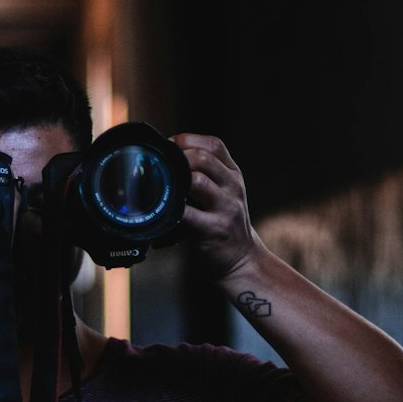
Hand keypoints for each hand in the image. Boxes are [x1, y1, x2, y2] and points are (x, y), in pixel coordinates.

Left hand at [170, 133, 260, 285]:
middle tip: (159, 169)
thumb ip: (204, 176)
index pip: (213, 145)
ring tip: (160, 188)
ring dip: (174, 182)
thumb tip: (165, 159)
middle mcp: (232, 187)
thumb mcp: (223, 194)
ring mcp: (226, 207)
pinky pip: (187, 214)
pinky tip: (160, 213)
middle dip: (178, 158)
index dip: (188, 140)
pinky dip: (170, 210)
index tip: (168, 148)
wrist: (243, 260)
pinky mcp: (214, 229)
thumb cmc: (223, 224)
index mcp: (233, 174)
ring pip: (197, 181)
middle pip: (203, 158)